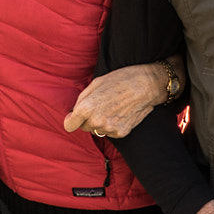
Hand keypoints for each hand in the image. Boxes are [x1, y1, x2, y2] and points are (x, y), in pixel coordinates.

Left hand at [62, 59, 183, 138]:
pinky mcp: (121, 133)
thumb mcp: (95, 83)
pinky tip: (120, 113)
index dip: (71, 120)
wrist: (145, 86)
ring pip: (97, 130)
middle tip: (100, 106)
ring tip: (111, 108)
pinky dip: (112, 125)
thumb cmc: (119, 80)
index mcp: (86, 108)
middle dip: (88, 119)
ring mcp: (109, 128)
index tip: (74, 117)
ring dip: (100, 123)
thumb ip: (82, 100)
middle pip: (84, 127)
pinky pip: (110, 132)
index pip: (69, 125)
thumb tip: (74, 112)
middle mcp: (96, 121)